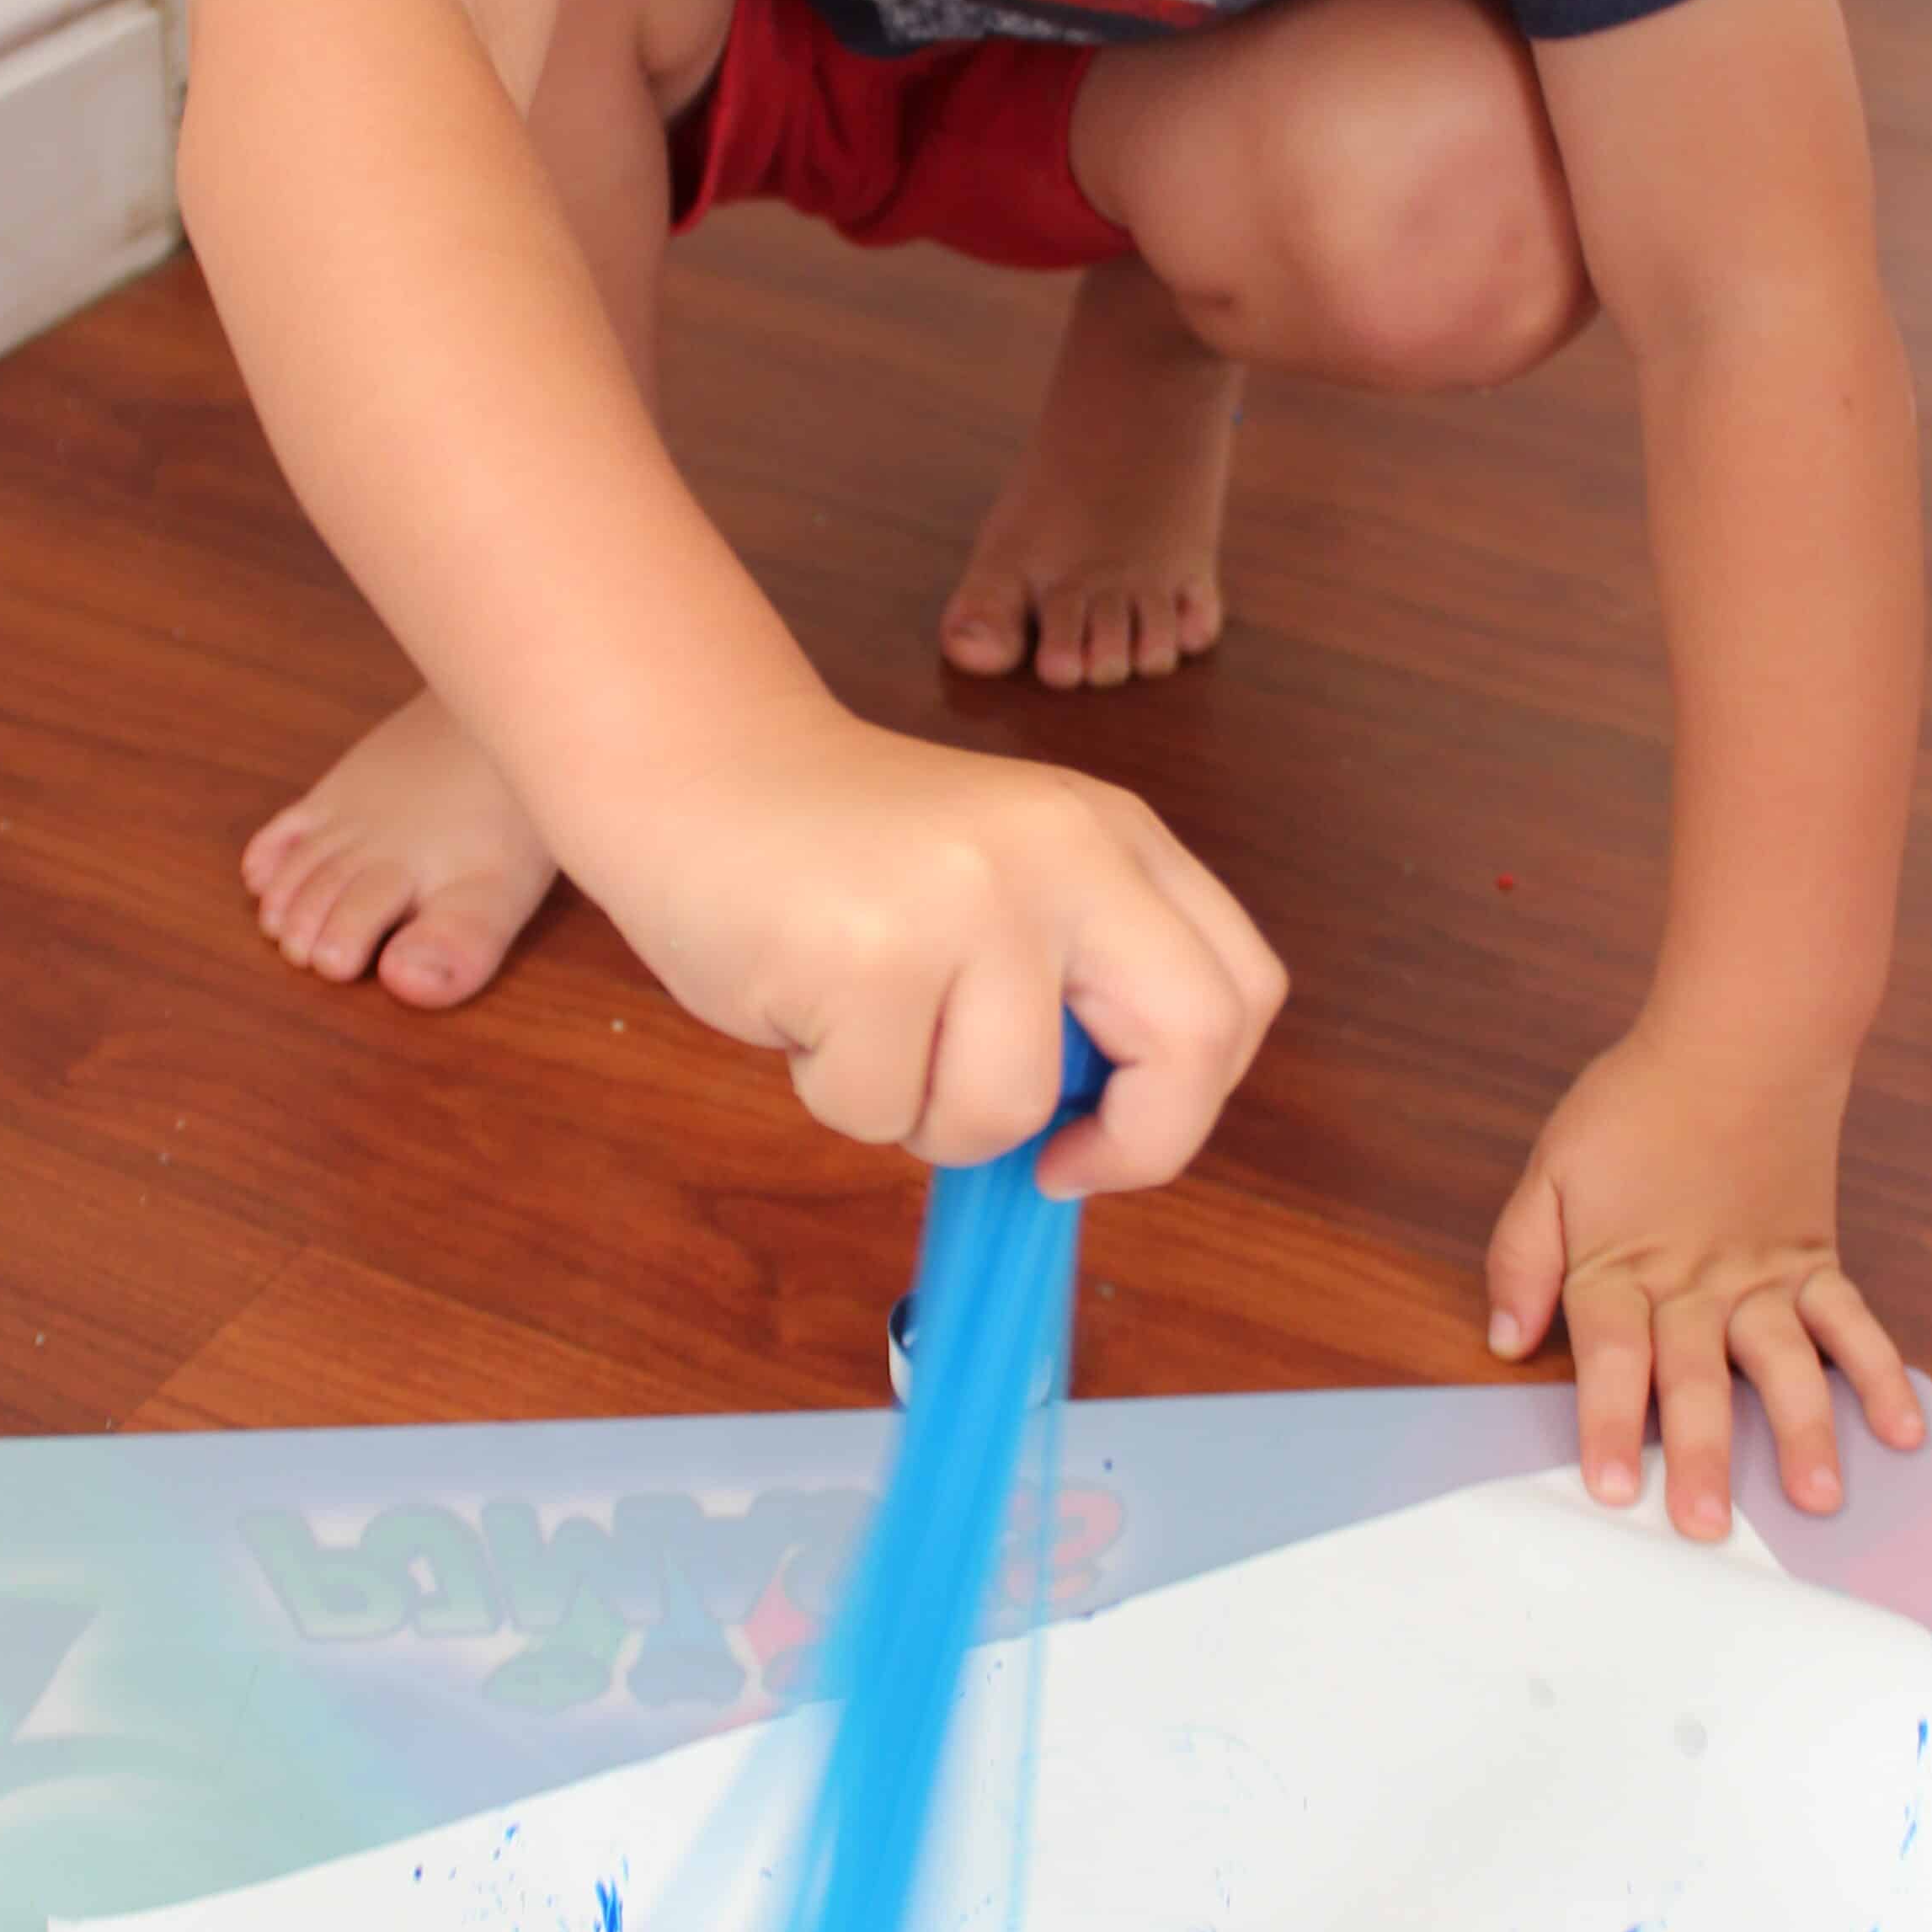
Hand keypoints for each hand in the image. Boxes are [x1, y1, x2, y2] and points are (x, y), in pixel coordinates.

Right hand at [589, 698, 1285, 1192]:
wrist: (693, 765)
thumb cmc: (842, 854)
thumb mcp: (1001, 880)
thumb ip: (1074, 978)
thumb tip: (1103, 1144)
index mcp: (1111, 834)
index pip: (1238, 989)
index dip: (1192, 1097)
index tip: (1109, 1133)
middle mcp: (1062, 850)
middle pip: (1190, 1040)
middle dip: (1135, 1146)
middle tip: (1050, 1166)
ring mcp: (969, 897)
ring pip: (1004, 1109)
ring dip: (925, 1115)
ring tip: (865, 1027)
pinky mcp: (868, 954)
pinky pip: (880, 1110)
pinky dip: (834, 1092)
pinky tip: (804, 1003)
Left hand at [1485, 1020, 1922, 1535]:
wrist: (1741, 1038)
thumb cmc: (1636, 1104)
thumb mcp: (1552, 1168)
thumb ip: (1523, 1255)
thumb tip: (1503, 1339)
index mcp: (1621, 1268)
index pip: (1610, 1356)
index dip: (1608, 1422)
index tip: (1612, 1489)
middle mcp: (1695, 1285)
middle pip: (1695, 1376)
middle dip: (1702, 1454)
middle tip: (1708, 1525)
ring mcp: (1763, 1278)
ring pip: (1783, 1362)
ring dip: (1802, 1430)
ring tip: (1816, 1499)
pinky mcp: (1814, 1264)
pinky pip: (1853, 1325)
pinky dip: (1882, 1375)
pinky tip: (1903, 1431)